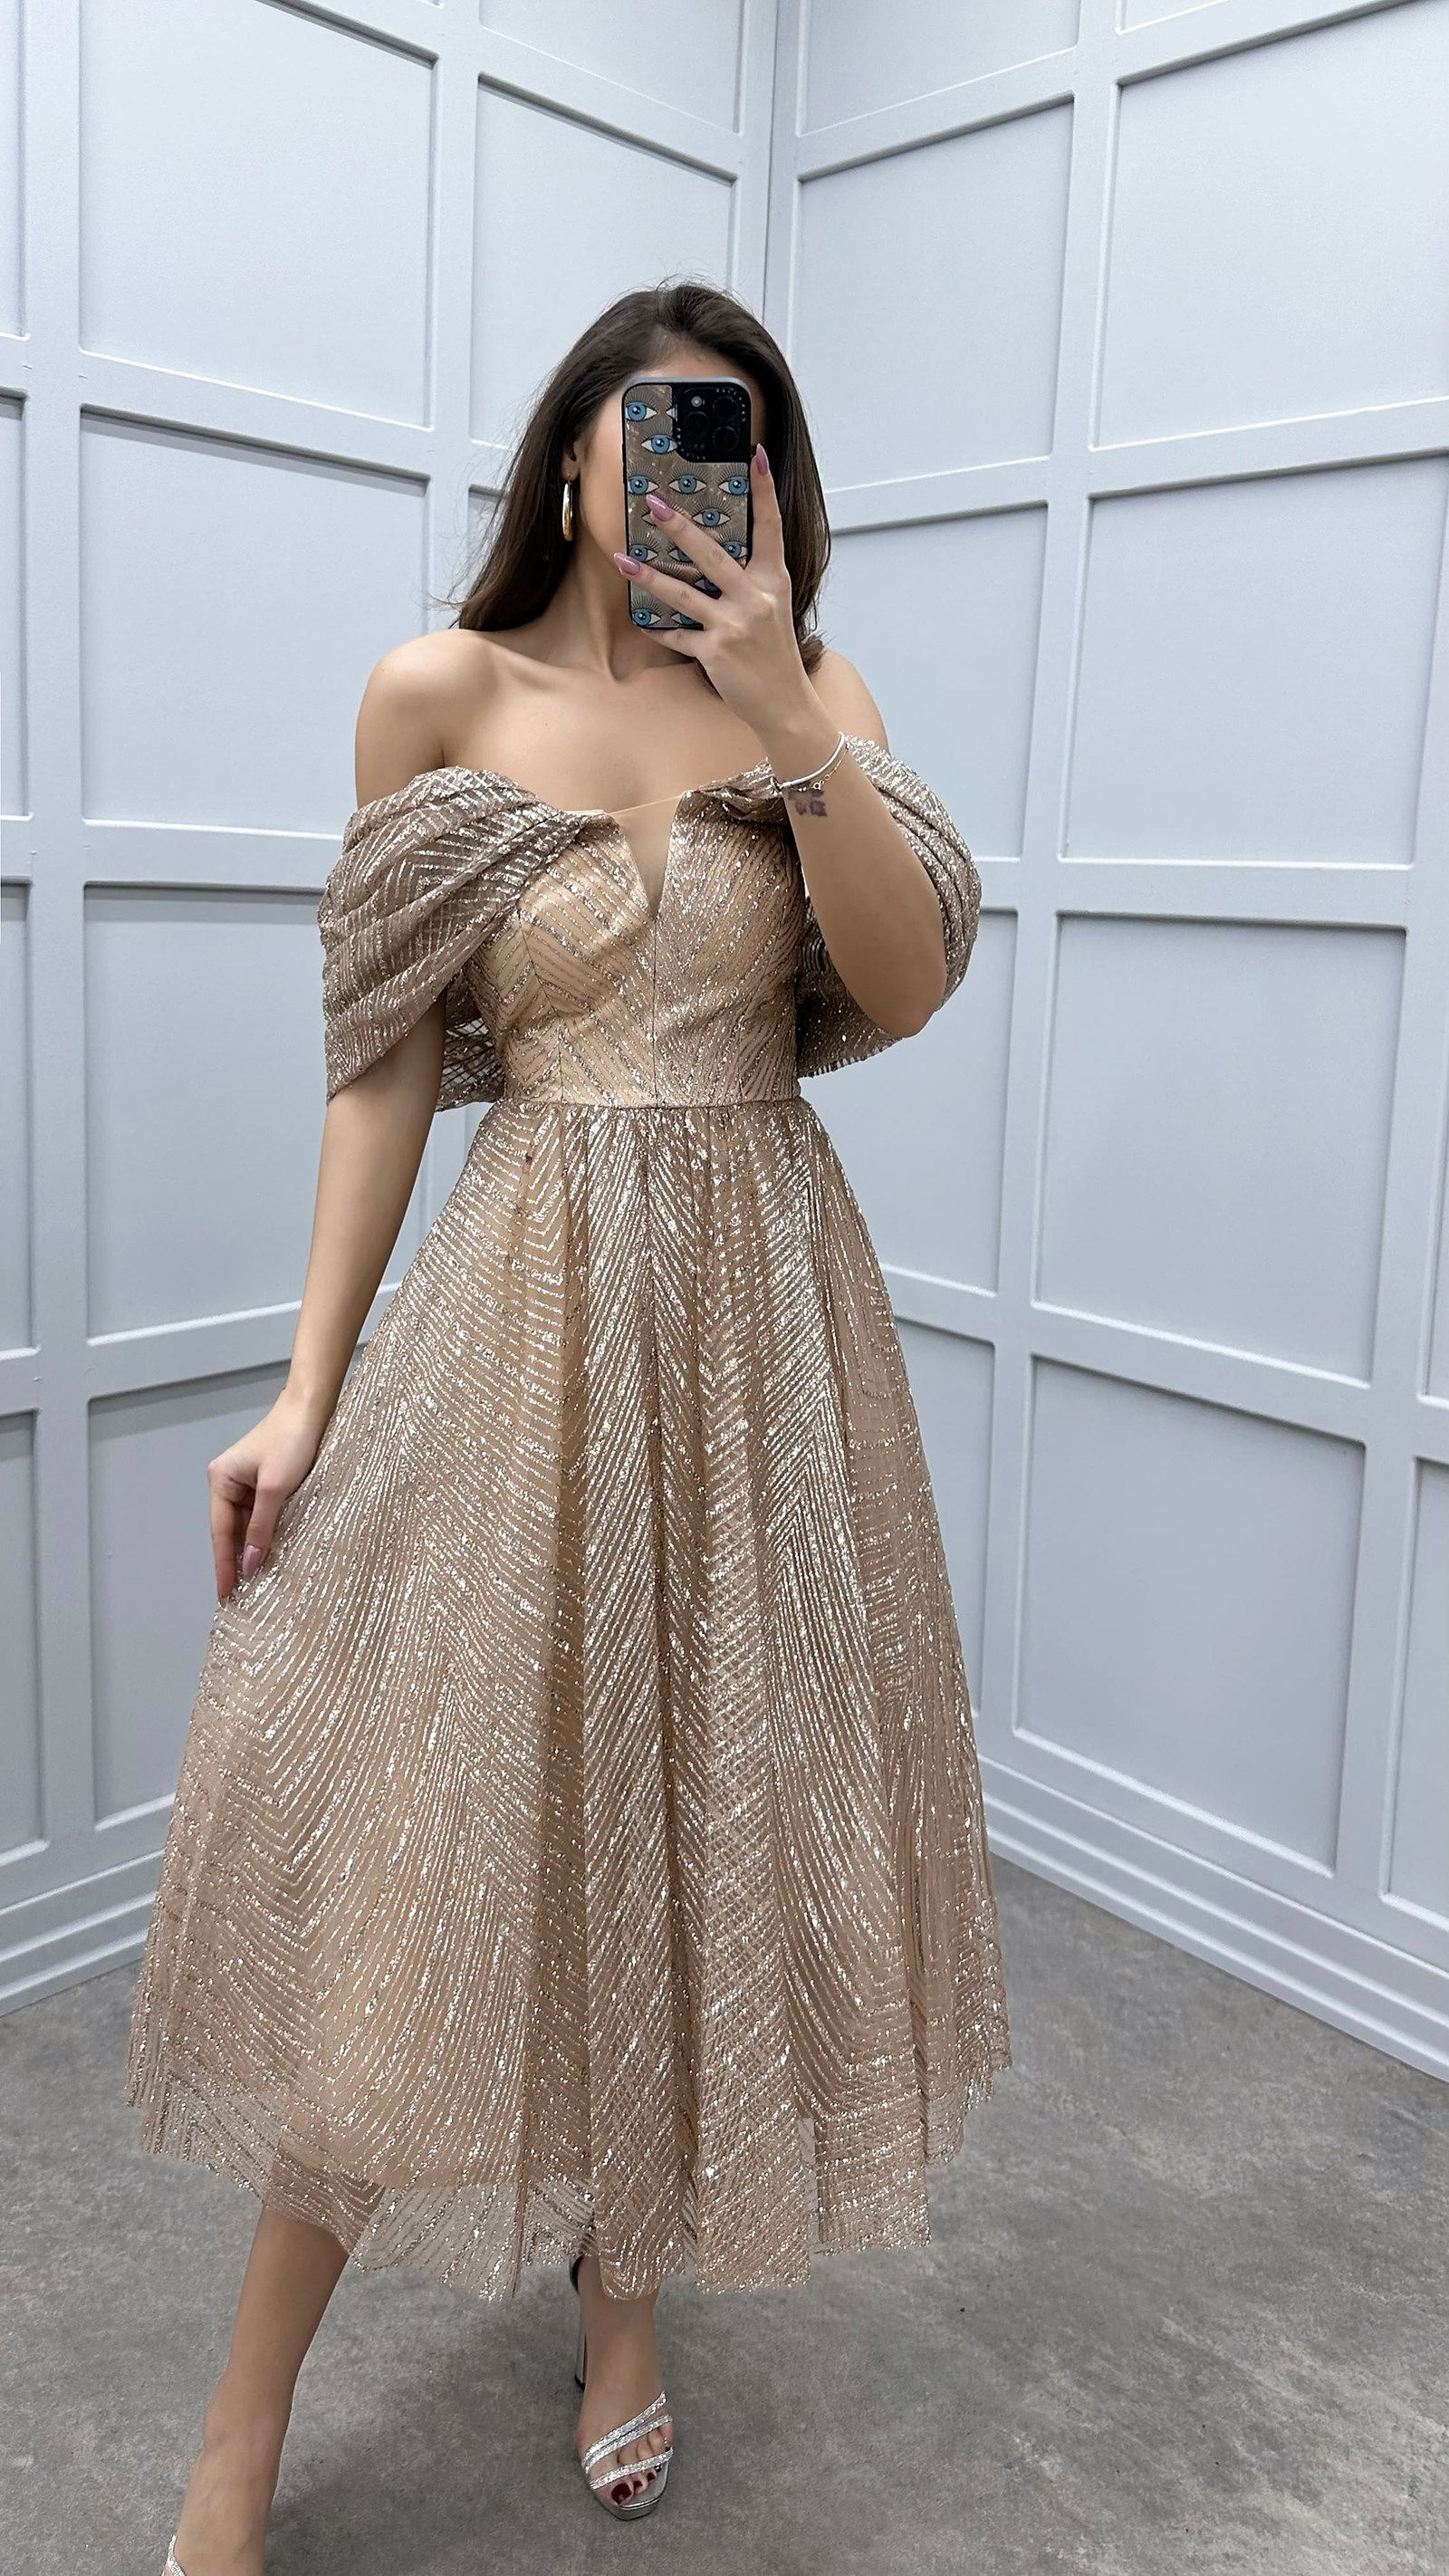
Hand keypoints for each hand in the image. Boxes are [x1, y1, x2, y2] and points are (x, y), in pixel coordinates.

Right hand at [208, 1389, 325, 1602]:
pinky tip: (271, 1555)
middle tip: (240, 1598)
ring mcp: (248, 1483)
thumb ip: (261, 1528)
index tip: (225, 1595)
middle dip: (236, 1562)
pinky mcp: (267, 1483)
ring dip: (252, 1551)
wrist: (313, 1408)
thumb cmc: (291, 1441)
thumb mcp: (275, 1489)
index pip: (220, 1532)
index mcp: (221, 1480)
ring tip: (255, 1585)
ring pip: (248, 1526)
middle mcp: (229, 1482)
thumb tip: (249, 1565)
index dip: (223, 1566)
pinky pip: (262, 1516)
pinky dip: (265, 1535)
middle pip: (231, 1531)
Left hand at [611, 446, 835, 765]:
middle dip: (680, 527)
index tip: (756, 455)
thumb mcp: (775, 609)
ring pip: (684, 594)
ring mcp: (734, 626)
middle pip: (712, 555)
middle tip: (654, 503)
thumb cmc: (777, 655)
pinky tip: (641, 621)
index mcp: (774, 581)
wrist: (786, 703)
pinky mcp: (715, 653)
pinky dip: (659, 629)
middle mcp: (755, 598)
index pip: (771, 527)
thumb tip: (721, 555)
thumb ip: (753, 580)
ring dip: (649, 576)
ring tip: (622, 559)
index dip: (764, 491)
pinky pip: (678, 636)